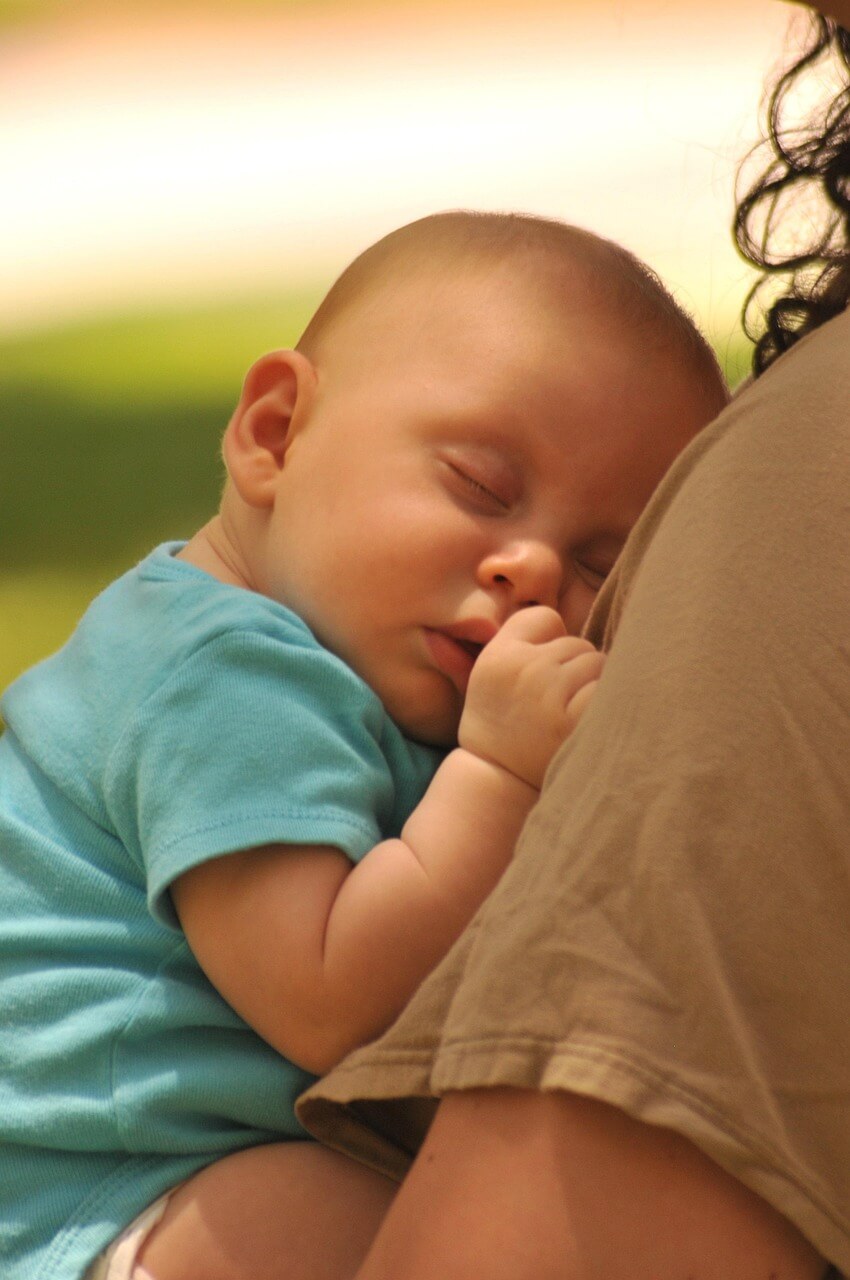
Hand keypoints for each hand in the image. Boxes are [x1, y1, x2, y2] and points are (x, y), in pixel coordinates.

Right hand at [458, 606, 603, 788]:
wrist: (497, 782)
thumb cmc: (499, 728)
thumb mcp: (485, 677)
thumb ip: (511, 643)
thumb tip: (544, 621)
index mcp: (499, 655)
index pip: (545, 618)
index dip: (550, 642)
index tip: (543, 670)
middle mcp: (524, 668)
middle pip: (577, 643)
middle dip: (574, 668)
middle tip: (555, 703)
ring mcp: (550, 692)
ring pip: (598, 663)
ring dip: (593, 685)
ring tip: (569, 713)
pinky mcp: (574, 718)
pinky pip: (607, 688)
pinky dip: (604, 703)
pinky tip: (584, 722)